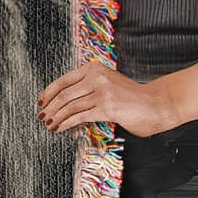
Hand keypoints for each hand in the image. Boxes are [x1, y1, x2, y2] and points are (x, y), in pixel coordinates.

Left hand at [37, 60, 177, 136]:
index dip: (48, 93)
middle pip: (64, 94)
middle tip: (42, 117)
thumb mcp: (108, 84)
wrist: (156, 103)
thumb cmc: (131, 97)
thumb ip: (89, 87)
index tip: (41, 102)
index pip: (63, 80)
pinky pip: (79, 116)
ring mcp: (102, 91)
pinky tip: (59, 128)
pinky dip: (66, 123)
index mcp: (94, 69)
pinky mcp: (106, 107)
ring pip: (69, 106)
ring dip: (56, 117)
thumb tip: (64, 100)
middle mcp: (97, 77)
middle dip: (50, 107)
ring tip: (49, 124)